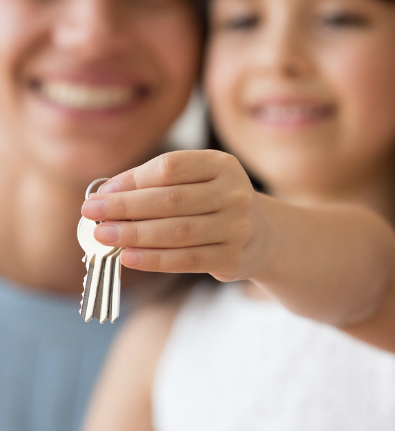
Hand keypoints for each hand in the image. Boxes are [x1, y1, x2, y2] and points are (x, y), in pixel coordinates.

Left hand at [81, 150, 268, 281]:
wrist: (261, 236)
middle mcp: (234, 193)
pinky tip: (128, 257)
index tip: (102, 193)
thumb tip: (106, 194)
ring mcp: (237, 227)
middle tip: (92, 214)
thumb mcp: (196, 182)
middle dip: (126, 208)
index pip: (171, 167)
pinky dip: (153, 259)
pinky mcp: (232, 257)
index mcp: (222, 165)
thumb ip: (156, 183)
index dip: (133, 180)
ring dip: (134, 235)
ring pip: (177, 232)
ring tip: (103, 236)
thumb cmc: (214, 204)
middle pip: (171, 200)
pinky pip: (186, 259)